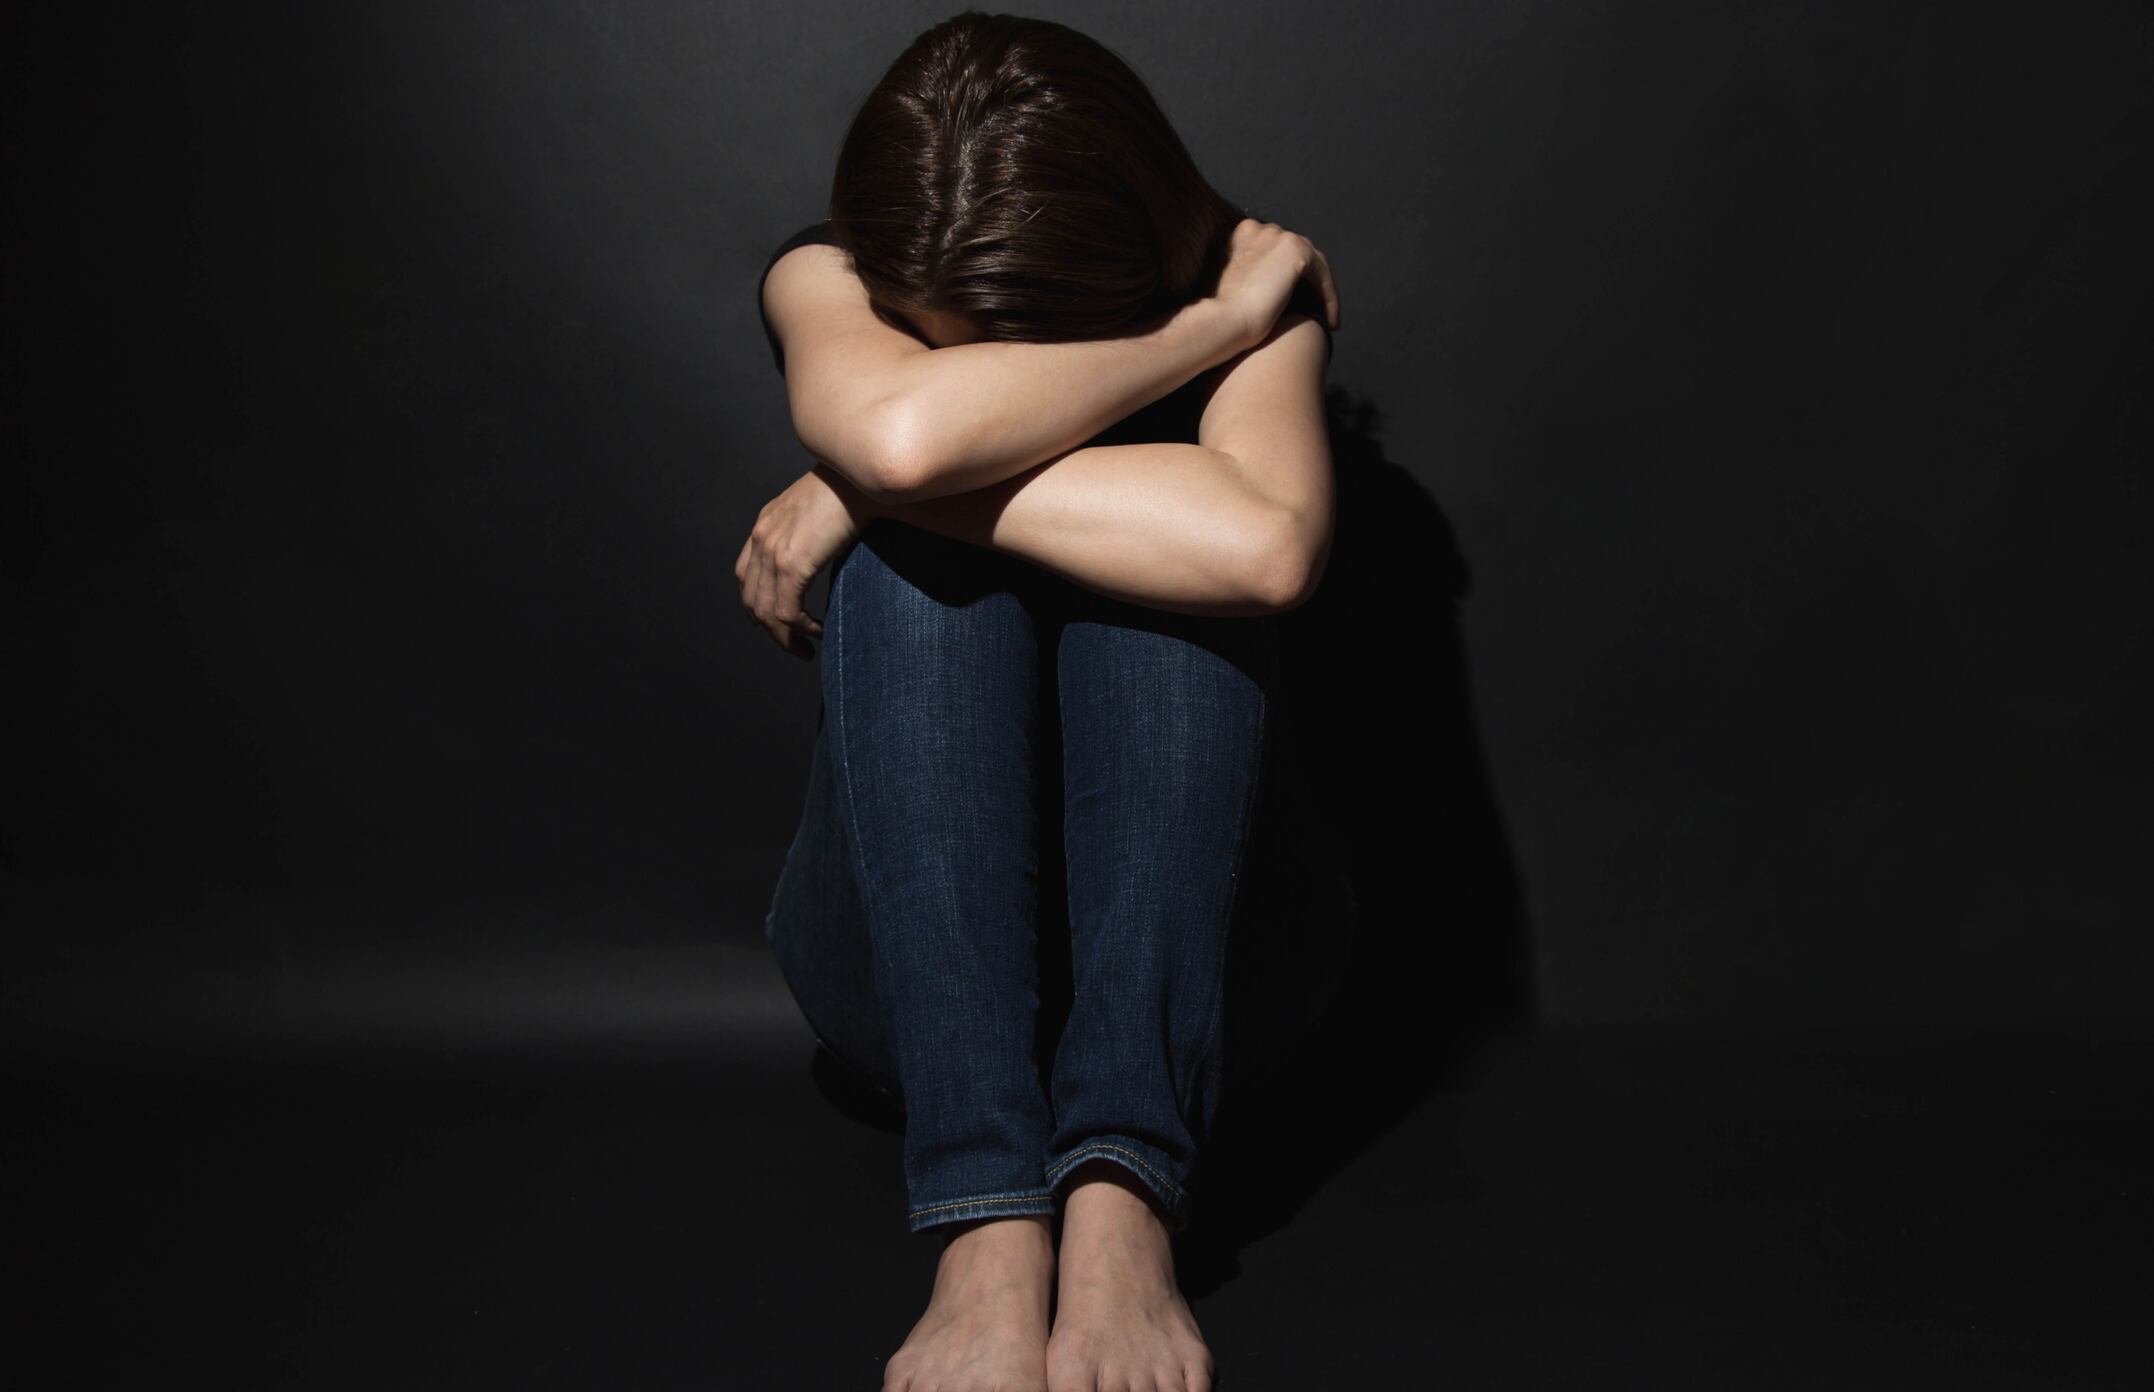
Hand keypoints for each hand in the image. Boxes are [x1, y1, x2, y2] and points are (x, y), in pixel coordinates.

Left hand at [734, 460, 879, 660]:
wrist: (862, 476)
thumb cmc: (855, 488)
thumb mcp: (821, 508)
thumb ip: (813, 530)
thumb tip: (828, 549)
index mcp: (766, 524)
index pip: (746, 575)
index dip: (757, 605)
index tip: (777, 623)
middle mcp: (762, 538)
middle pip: (751, 600)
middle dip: (771, 631)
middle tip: (795, 647)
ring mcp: (773, 552)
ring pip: (766, 612)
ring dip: (786, 638)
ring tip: (806, 650)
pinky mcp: (791, 564)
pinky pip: (786, 611)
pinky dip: (800, 629)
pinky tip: (819, 631)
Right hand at [1211, 217, 1340, 352]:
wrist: (1226, 319)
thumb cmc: (1227, 312)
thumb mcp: (1240, 283)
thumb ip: (1258, 273)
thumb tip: (1282, 285)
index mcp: (1244, 234)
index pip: (1278, 252)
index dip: (1291, 277)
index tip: (1297, 302)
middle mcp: (1262, 228)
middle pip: (1299, 253)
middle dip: (1310, 281)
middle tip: (1317, 310)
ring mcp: (1280, 236)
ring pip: (1314, 263)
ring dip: (1322, 291)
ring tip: (1326, 319)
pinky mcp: (1296, 251)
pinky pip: (1322, 275)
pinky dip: (1329, 298)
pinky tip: (1331, 322)